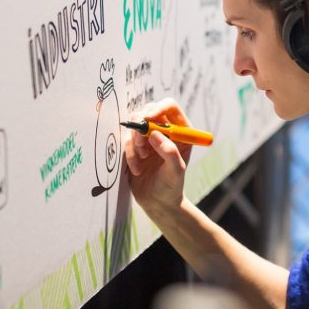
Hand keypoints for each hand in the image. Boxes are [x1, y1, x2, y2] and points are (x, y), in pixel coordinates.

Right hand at [124, 99, 193, 216]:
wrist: (157, 202)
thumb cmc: (172, 186)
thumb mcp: (176, 172)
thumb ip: (170, 152)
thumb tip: (155, 133)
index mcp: (181, 130)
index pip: (169, 107)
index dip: (158, 108)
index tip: (148, 119)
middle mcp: (165, 129)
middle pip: (148, 110)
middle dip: (142, 126)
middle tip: (141, 144)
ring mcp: (149, 136)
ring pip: (135, 124)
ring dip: (135, 142)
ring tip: (142, 160)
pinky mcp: (135, 145)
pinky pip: (127, 140)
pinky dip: (129, 154)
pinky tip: (137, 170)